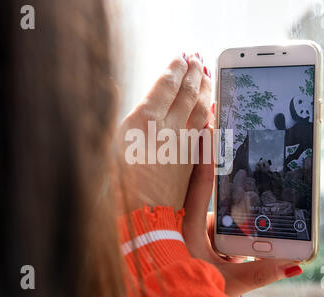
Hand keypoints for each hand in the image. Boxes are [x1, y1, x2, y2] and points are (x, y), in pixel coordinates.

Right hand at [115, 53, 212, 212]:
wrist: (144, 212)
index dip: (176, 67)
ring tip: (206, 71)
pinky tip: (211, 102)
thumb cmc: (119, 181)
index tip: (182, 56)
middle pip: (187, 91)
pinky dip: (209, 110)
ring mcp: (184, 140)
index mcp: (143, 120)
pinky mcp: (193, 154)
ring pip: (201, 106)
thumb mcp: (113, 143)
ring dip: (205, 86)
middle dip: (194, 71)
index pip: (166, 84)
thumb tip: (135, 95)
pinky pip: (205, 126)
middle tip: (198, 56)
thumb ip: (130, 116)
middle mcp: (167, 126)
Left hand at [182, 137, 302, 296]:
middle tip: (245, 164)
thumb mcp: (227, 281)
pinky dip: (229, 229)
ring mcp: (192, 228)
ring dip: (235, 217)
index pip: (201, 182)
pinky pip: (216, 224)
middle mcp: (189, 221)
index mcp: (188, 225)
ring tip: (247, 228)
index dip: (207, 153)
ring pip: (219, 213)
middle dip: (231, 181)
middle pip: (215, 193)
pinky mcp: (196, 236)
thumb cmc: (189, 287)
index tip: (210, 125)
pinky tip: (238, 246)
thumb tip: (293, 262)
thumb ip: (260, 273)